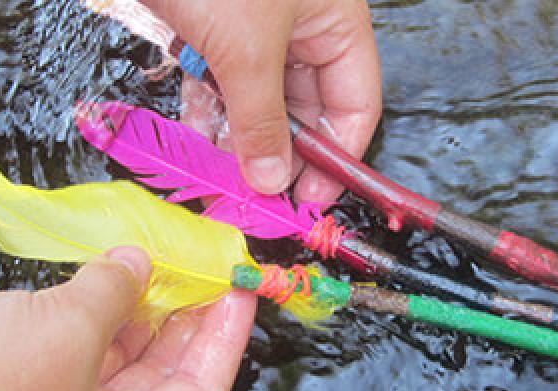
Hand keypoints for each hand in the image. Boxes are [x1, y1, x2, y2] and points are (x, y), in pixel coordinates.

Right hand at [0, 247, 255, 390]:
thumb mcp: (64, 334)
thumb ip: (114, 294)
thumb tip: (138, 262)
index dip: (226, 340)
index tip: (242, 292)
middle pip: (165, 375)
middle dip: (187, 318)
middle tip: (207, 268)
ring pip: (120, 358)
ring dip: (142, 308)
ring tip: (168, 260)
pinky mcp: (23, 387)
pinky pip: (79, 348)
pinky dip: (98, 310)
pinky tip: (114, 273)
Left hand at [144, 0, 381, 202]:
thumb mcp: (246, 49)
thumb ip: (262, 121)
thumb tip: (272, 181)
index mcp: (336, 23)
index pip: (355, 105)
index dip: (337, 157)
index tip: (309, 199)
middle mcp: (305, 28)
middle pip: (308, 107)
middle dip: (285, 153)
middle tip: (263, 195)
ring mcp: (260, 29)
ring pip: (264, 99)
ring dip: (246, 137)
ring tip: (228, 174)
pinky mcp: (219, 29)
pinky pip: (226, 81)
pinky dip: (214, 109)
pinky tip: (202, 137)